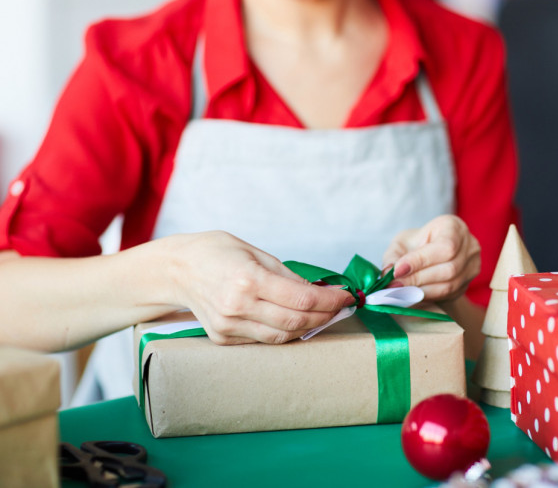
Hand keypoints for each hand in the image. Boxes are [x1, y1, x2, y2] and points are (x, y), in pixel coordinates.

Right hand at [164, 231, 353, 344]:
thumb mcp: (256, 252)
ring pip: (282, 336)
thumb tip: (319, 291)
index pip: (302, 300)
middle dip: (325, 316)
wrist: (176, 269)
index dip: (330, 301)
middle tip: (339, 308)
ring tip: (322, 315)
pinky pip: (263, 340)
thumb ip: (288, 275)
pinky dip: (283, 332)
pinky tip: (294, 321)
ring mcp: (229, 325)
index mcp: (248, 279)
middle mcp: (238, 306)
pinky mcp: (223, 337)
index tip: (346, 297)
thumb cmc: (216, 252)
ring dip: (308, 327)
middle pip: (296, 322)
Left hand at [382, 215, 480, 302]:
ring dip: (422, 291)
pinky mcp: (468, 284)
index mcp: (454, 227)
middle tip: (395, 285)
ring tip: (400, 292)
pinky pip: (450, 295)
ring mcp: (473, 266)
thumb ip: (393, 256)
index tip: (397, 271)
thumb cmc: (416, 244)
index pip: (444, 247)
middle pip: (449, 269)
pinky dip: (428, 297)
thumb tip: (388, 273)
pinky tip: (413, 296)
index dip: (421, 261)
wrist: (431, 254)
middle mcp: (470, 246)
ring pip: (450, 285)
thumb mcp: (402, 243)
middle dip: (419, 279)